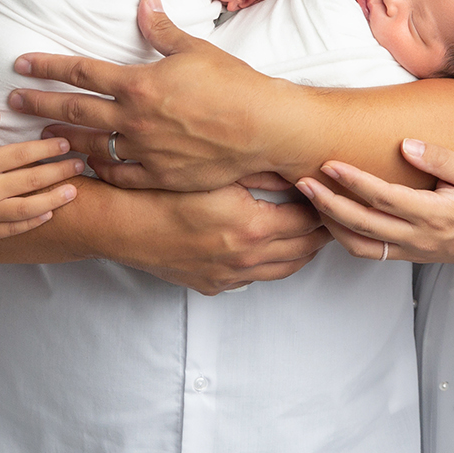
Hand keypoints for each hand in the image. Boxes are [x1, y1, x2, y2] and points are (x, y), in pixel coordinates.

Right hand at [0, 110, 83, 246]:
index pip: (21, 154)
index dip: (47, 147)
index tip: (66, 142)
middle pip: (32, 179)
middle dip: (59, 170)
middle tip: (80, 163)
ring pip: (30, 207)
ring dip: (55, 198)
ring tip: (74, 190)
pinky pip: (14, 229)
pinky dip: (34, 221)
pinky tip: (48, 214)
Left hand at [11, 0, 295, 190]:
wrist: (263, 128)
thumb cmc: (234, 84)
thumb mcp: (195, 49)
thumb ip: (162, 30)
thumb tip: (145, 3)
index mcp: (138, 84)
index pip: (81, 72)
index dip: (48, 67)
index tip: (22, 64)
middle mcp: (134, 120)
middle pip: (74, 111)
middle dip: (40, 104)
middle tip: (13, 102)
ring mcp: (144, 152)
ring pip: (90, 147)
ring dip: (63, 141)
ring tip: (42, 139)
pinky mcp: (159, 176)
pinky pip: (118, 175)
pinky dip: (99, 170)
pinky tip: (86, 168)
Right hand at [111, 182, 330, 293]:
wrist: (121, 224)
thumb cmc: (160, 193)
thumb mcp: (214, 173)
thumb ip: (258, 172)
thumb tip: (292, 168)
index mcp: (251, 226)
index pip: (307, 219)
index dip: (322, 205)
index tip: (329, 195)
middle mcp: (245, 257)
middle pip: (303, 248)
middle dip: (321, 232)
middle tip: (332, 215)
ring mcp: (230, 275)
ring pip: (283, 269)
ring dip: (301, 252)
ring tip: (311, 234)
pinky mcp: (213, 284)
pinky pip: (253, 279)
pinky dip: (268, 264)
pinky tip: (269, 248)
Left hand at [295, 140, 453, 294]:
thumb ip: (440, 159)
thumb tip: (405, 145)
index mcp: (434, 215)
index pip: (384, 197)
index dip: (354, 180)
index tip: (330, 163)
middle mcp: (418, 238)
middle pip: (361, 223)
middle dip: (327, 203)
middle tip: (302, 181)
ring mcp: (411, 251)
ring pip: (358, 244)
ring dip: (330, 223)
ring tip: (310, 200)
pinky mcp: (407, 256)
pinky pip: (368, 252)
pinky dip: (345, 237)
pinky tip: (332, 217)